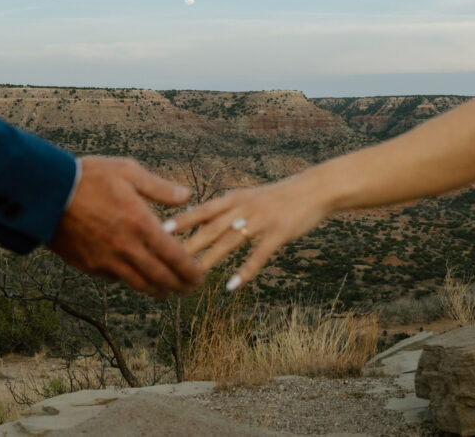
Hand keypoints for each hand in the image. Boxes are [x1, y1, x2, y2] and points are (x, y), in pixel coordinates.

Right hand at [48, 156, 202, 297]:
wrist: (46, 194)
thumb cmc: (88, 177)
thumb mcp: (128, 171)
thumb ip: (160, 188)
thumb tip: (186, 196)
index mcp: (140, 223)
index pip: (175, 256)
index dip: (191, 271)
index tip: (201, 276)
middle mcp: (126, 247)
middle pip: (161, 278)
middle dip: (180, 286)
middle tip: (190, 288)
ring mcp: (107, 260)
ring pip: (140, 285)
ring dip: (158, 290)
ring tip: (168, 291)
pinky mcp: (89, 266)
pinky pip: (117, 279)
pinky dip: (131, 281)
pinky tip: (137, 276)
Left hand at [171, 173, 333, 290]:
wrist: (315, 189)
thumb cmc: (280, 195)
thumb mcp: (250, 196)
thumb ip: (227, 208)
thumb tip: (201, 218)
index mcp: (235, 198)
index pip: (201, 210)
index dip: (181, 221)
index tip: (158, 231)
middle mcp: (243, 208)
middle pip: (210, 228)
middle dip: (187, 244)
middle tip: (165, 260)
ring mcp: (261, 221)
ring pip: (229, 242)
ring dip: (209, 259)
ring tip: (192, 275)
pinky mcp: (278, 234)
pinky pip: (257, 255)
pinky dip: (243, 271)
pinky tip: (230, 286)